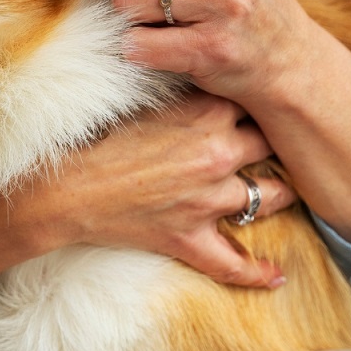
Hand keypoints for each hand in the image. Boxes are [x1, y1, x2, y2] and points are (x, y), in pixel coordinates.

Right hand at [48, 91, 294, 287]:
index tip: (268, 102)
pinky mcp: (191, 238)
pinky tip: (277, 275)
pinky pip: (234, 263)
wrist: (66, 186)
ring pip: (268, 198)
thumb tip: (210, 76)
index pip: (257, 102)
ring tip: (284, 190)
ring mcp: (208, 201)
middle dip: (277, 144)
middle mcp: (218, 155)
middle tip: (282, 143)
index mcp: (207, 114)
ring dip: (279, 194)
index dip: (263, 102)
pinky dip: (258, 272)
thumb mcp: (149, 102)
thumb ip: (188, 93)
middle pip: (272, 145)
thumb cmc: (100, 138)